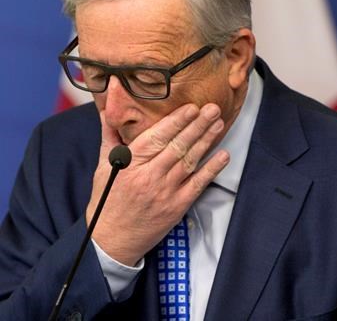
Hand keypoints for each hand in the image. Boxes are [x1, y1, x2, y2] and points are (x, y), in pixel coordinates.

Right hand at [87, 103, 228, 265]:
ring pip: (189, 161)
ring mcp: (164, 192)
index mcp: (129, 165)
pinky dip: (211, 169)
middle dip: (197, 126)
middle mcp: (148, 177)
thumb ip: (110, 136)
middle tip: (212, 109)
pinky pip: (198, 184)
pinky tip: (223, 156)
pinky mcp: (177, 206)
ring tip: (219, 124)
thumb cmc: (108, 200)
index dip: (175, 122)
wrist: (111, 240)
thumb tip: (108, 108)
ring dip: (206, 141)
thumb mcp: (103, 166)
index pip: (156, 138)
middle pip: (177, 147)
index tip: (191, 108)